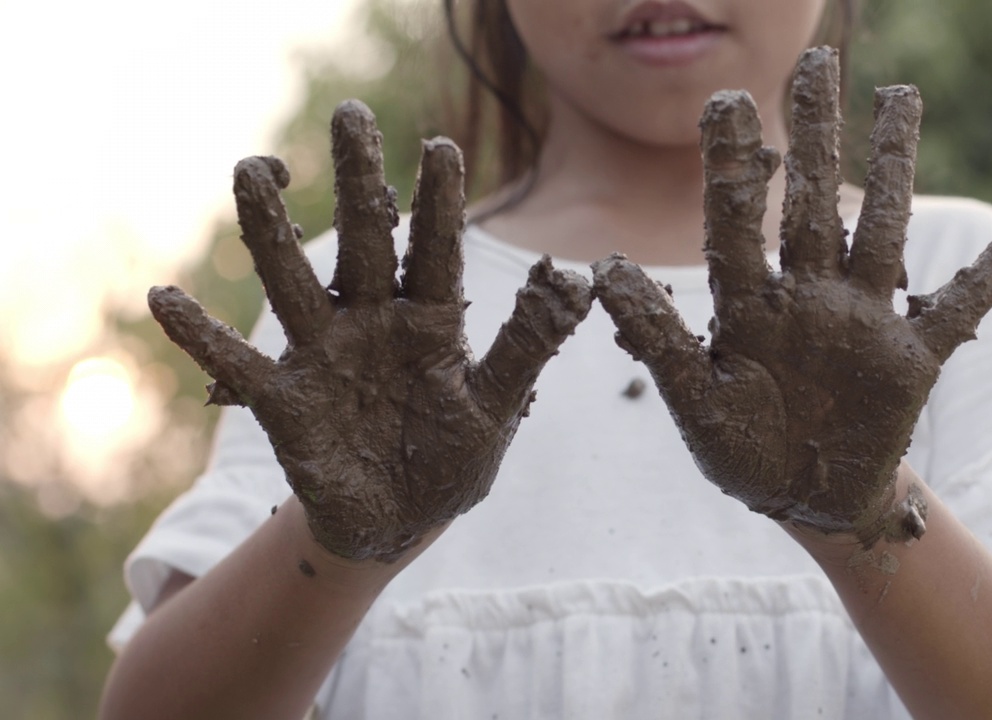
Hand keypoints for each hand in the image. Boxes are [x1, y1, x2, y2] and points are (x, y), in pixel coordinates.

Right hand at [149, 101, 591, 561]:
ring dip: (272, 230)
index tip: (442, 148)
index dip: (439, 203)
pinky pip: (237, 365)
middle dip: (359, 181)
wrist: (400, 524)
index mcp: (431, 323)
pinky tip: (166, 298)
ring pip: (294, 282)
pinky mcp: (286, 401)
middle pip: (363, 242)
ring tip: (254, 169)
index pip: (435, 250)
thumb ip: (526, 346)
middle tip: (351, 116)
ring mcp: (325, 357)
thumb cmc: (452, 462)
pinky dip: (200, 336)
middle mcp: (373, 324)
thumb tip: (578, 282)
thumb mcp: (497, 407)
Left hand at [592, 48, 991, 546]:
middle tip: (817, 61)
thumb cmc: (742, 450)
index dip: (735, 167)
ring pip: (883, 228)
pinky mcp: (913, 358)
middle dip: (817, 134)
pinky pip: (962, 305)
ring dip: (895, 165)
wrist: (804, 498)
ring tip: (900, 95)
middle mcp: (809, 299)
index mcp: (749, 308)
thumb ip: (656, 337)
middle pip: (815, 203)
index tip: (729, 102)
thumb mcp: (694, 402)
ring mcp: (864, 322)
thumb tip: (604, 267)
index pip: (737, 225)